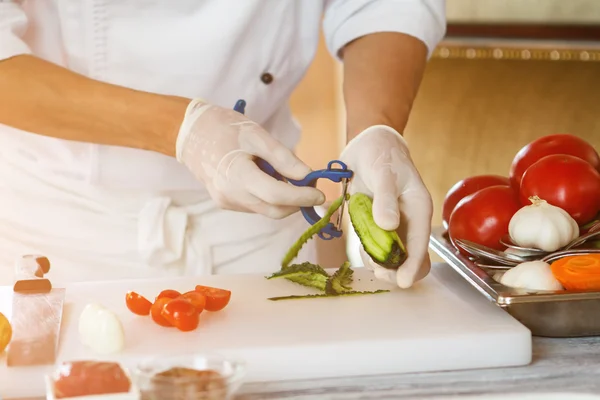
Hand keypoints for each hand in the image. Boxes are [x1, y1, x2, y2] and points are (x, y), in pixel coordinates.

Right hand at [175, 99, 324, 217]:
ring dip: (283, 199)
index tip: (319, 194)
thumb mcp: (257, 136)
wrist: (190, 133)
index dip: (302, 197)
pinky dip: (269, 197)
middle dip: (296, 202)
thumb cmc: (224, 128)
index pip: (277, 196)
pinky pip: (255, 206)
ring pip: (266, 210)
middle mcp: (231, 196)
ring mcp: (227, 202)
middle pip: (274, 210)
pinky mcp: (226, 203)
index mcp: (237, 176)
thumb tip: (308, 176)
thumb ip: (284, 158)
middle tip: (310, 186)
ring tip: (285, 176)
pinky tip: (268, 178)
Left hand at [340, 125, 432, 287]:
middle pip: (411, 256)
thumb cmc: (381, 154)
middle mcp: (409, 220)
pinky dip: (370, 254)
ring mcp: (393, 224)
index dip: (413, 265)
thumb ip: (385, 199)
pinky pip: (377, 247)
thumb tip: (388, 226)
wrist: (368, 144)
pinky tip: (362, 252)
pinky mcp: (377, 224)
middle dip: (397, 269)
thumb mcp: (384, 173)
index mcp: (418, 207)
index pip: (421, 243)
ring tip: (368, 261)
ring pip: (393, 256)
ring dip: (382, 264)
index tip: (402, 282)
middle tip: (379, 271)